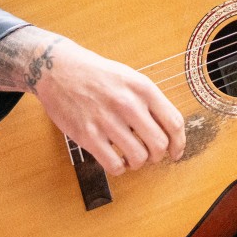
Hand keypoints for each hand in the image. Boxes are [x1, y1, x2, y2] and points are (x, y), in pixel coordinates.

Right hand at [28, 34, 187, 174]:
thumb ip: (149, 101)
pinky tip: (115, 159)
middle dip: (158, 156)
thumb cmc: (96, 74)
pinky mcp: (87, 135)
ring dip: (138, 163)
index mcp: (142, 88)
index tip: (175, 152)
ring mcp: (107, 120)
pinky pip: (114, 164)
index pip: (174, 123)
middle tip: (150, 156)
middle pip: (159, 144)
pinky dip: (119, 168)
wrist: (57, 68)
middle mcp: (127, 103)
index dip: (179, 143)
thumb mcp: (129, 77)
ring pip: (139, 158)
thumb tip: (168, 132)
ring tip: (130, 156)